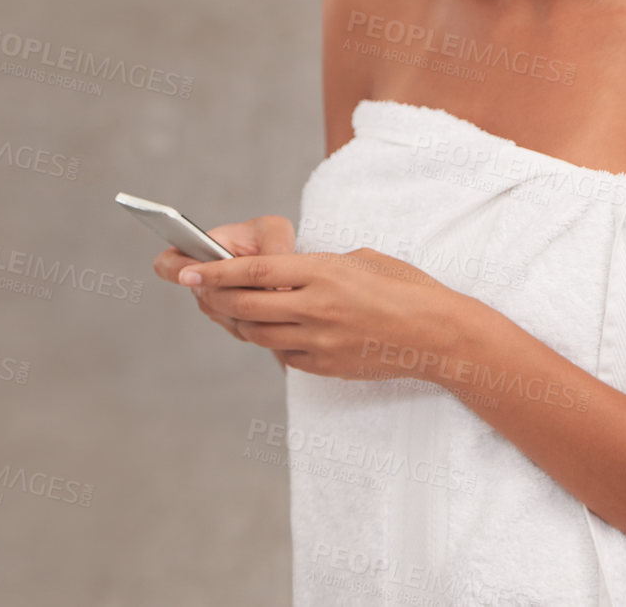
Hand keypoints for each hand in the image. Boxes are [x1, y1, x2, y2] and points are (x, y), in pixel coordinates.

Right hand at [153, 214, 296, 370]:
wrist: (286, 259)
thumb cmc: (273, 237)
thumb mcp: (276, 230)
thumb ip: (273, 249)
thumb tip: (277, 285)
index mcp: (204, 249)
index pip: (169, 262)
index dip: (176, 269)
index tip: (192, 274)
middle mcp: (205, 279)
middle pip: (201, 296)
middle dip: (229, 293)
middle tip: (256, 284)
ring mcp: (216, 303)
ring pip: (221, 315)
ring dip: (246, 307)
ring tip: (269, 289)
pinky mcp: (232, 322)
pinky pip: (238, 329)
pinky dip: (256, 319)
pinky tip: (271, 305)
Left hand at [176, 246, 458, 380]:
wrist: (436, 334)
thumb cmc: (403, 287)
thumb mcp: (358, 259)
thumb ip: (317, 266)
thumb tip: (287, 274)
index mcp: (323, 273)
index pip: (255, 272)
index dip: (217, 271)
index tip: (189, 269)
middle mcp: (315, 308)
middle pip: (247, 306)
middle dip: (213, 297)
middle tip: (194, 286)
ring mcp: (319, 342)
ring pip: (258, 334)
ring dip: (235, 320)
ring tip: (222, 306)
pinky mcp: (325, 366)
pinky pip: (282, 354)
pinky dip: (267, 340)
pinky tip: (263, 327)